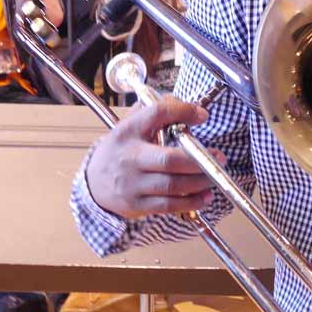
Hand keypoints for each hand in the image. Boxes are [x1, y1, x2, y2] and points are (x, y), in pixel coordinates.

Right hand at [85, 95, 226, 218]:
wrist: (93, 183)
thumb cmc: (121, 150)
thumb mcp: (131, 125)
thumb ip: (157, 111)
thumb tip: (188, 106)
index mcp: (129, 131)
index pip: (156, 114)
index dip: (182, 111)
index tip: (202, 115)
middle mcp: (130, 157)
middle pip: (168, 159)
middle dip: (198, 160)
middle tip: (218, 157)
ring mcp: (133, 183)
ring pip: (171, 185)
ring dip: (199, 182)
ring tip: (214, 177)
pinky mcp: (137, 204)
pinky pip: (168, 205)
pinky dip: (190, 202)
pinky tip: (205, 196)